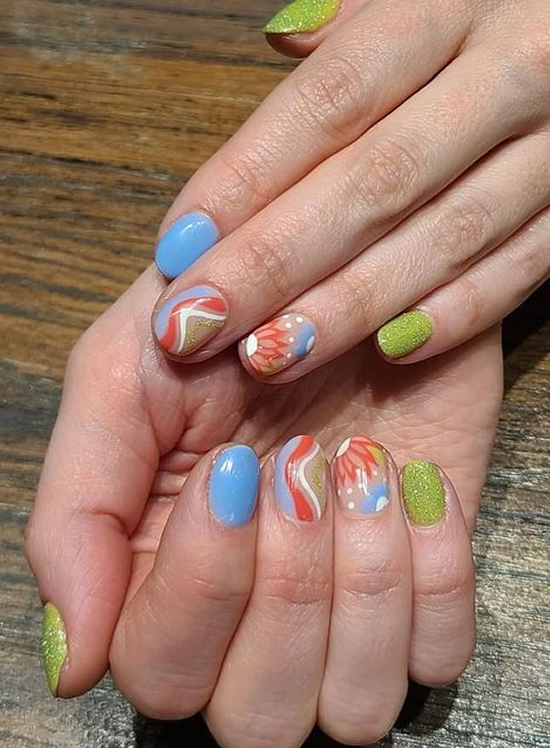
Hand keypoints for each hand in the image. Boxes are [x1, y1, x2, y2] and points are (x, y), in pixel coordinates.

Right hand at [26, 265, 502, 745]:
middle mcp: (252, 616)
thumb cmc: (229, 318)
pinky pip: (439, 653)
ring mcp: (346, 609)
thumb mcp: (122, 375)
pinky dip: (436, 571)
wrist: (347, 276)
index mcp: (163, 575)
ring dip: (363, 581)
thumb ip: (77, 510)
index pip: (159, 670)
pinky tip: (416, 483)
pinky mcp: (428, 585)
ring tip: (361, 465)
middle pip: (255, 715)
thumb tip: (68, 662)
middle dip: (285, 588)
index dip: (201, 587)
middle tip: (299, 463)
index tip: (229, 471)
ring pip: (353, 708)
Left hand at [150, 0, 549, 379]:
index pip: (330, 100)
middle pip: (375, 180)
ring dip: (351, 305)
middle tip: (199, 324)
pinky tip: (390, 352)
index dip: (247, 178)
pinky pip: (524, 269)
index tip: (180, 247)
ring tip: (271, 354)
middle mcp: (510, 68)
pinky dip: (459, 313)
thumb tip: (283, 38)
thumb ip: (354, 22)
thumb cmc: (488, 15)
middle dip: (277, 262)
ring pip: (446, 236)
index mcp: (449, 4)